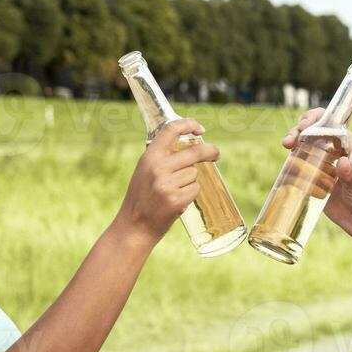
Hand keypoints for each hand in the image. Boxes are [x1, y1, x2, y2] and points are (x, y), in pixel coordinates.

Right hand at [114, 118, 218, 247]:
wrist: (134, 227)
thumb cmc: (141, 198)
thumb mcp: (144, 171)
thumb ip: (162, 158)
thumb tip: (190, 146)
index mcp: (149, 156)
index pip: (171, 130)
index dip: (189, 124)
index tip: (200, 128)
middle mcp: (158, 167)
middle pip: (195, 152)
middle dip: (210, 151)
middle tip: (217, 154)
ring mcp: (167, 184)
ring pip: (194, 173)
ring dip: (190, 181)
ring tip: (173, 192)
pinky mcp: (176, 200)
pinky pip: (195, 189)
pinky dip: (190, 194)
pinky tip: (176, 201)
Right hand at [281, 109, 351, 251]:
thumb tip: (342, 163)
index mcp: (348, 146)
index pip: (330, 124)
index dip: (316, 119)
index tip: (306, 125)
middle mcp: (334, 153)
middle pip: (313, 134)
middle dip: (299, 131)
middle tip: (290, 140)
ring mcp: (324, 168)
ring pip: (304, 150)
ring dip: (293, 147)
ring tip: (287, 148)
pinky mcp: (316, 184)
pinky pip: (301, 172)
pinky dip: (292, 168)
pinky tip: (287, 170)